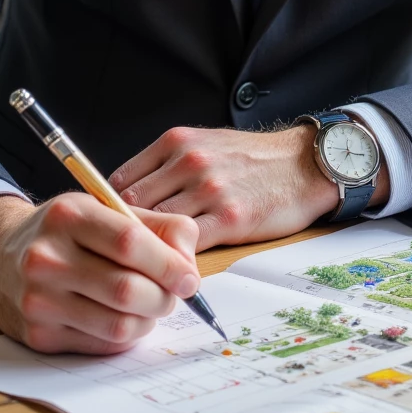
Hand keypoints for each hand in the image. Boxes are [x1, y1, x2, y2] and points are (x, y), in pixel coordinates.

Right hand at [0, 192, 200, 354]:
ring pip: (118, 324)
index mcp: (68, 215)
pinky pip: (102, 344)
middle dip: (163, 298)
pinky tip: (121, 317)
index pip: (130, 243)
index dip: (169, 264)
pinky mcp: (37, 335)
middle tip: (172, 295)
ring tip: (149, 305)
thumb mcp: (108, 209)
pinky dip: (124, 335)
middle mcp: (46, 257)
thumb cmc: (68, 232)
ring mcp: (38, 300)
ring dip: (147, 320)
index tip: (189, 279)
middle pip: (126, 290)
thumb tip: (189, 268)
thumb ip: (158, 228)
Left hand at [109, 124, 362, 249]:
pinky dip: (176, 261)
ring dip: (147, 253)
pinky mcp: (230, 218)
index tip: (107, 231)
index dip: (108, 210)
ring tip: (141, 271)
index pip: (120, 180)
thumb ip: (167, 164)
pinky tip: (173, 271)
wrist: (304, 163)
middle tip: (117, 258)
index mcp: (177, 142)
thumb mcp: (204, 143)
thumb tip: (127, 196)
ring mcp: (209, 189)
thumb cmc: (252, 157)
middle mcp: (188, 162)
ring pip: (157, 228)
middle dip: (122, 235)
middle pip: (131, 206)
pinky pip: (188, 245)